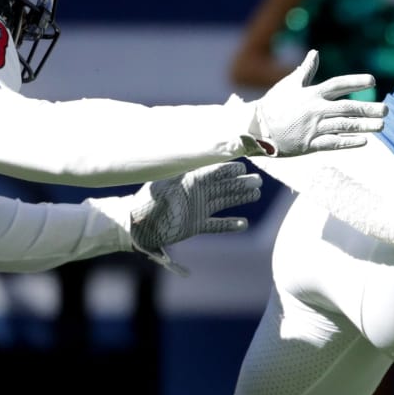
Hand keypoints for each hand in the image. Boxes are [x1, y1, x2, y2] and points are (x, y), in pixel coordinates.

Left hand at [129, 161, 261, 273]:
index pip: (211, 173)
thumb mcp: (157, 189)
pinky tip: (243, 223)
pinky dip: (229, 224)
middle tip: (258, 181)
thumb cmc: (144, 205)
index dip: (227, 170)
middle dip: (239, 183)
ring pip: (223, 202)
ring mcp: (196, 209)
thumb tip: (177, 172)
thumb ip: (168, 182)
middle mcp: (194, 194)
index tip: (242, 167)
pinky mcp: (195, 225)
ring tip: (256, 194)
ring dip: (239, 198)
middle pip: (222, 186)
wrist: (135, 227)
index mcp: (187, 182)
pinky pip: (215, 224)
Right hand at [247, 50, 384, 156]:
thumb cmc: (273, 104)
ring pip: (343, 126)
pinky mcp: (309, 145)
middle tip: (386, 109)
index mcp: (311, 93)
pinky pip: (332, 143)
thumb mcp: (289, 84)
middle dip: (368, 108)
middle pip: (347, 107)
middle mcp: (315, 110)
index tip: (372, 81)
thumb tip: (315, 53)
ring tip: (381, 126)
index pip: (338, 84)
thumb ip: (305, 70)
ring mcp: (312, 128)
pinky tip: (364, 141)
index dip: (355, 81)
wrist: (255, 128)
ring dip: (364, 126)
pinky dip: (348, 142)